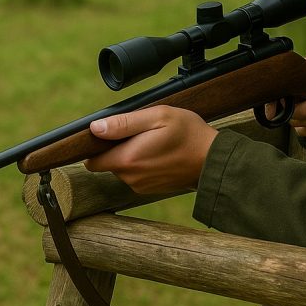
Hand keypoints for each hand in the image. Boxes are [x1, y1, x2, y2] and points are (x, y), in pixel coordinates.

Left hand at [83, 106, 216, 193]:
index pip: (92, 159)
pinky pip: (136, 174)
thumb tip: (95, 129)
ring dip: (131, 155)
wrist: (213, 160)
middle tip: (141, 132)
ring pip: (122, 168)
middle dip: (117, 147)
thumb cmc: (188, 134)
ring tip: (153, 141)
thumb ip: (124, 123)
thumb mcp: (157, 116)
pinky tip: (159, 153)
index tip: (111, 133)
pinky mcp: (150, 189)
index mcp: (128, 159)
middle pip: (108, 162)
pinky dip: (142, 164)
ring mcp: (141, 186)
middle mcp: (130, 177)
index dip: (96, 145)